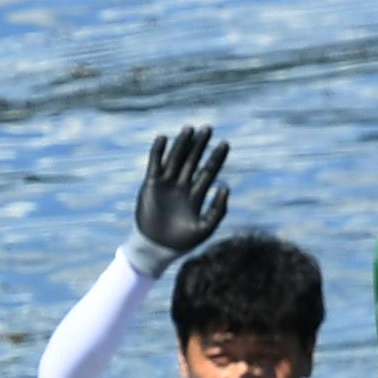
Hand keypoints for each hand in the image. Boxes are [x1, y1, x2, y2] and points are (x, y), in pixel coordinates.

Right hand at [128, 120, 230, 272]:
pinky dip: (158, 151)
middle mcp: (182, 186)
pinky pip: (154, 163)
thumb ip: (218, 210)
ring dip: (182, 143)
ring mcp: (166, 184)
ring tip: (189, 129)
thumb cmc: (182, 242)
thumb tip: (225, 186)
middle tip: (208, 128)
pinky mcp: (151, 184)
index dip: (216, 158)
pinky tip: (163, 137)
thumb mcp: (206, 228)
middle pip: (193, 160)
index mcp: (196, 194)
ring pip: (175, 158)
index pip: (208, 171)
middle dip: (200, 145)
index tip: (225, 144)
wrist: (156, 248)